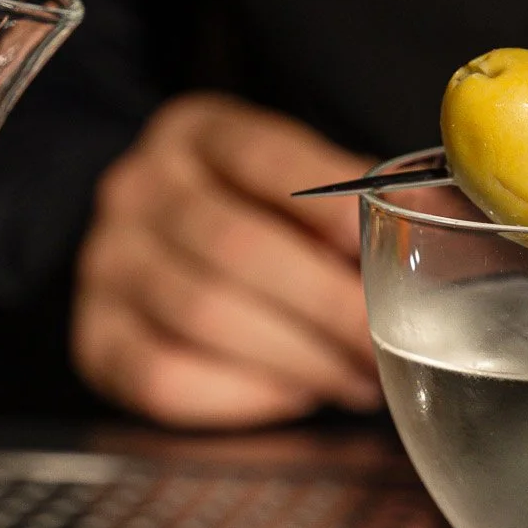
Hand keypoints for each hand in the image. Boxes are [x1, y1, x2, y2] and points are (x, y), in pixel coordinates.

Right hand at [73, 93, 382, 428]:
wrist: (152, 251)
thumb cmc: (255, 217)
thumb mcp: (294, 182)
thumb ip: (357, 199)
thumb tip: (433, 216)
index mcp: (198, 132)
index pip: (264, 156)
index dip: (328, 205)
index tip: (382, 249)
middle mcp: (138, 188)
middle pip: (238, 246)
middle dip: (329, 305)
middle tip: (388, 343)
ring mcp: (106, 263)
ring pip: (205, 316)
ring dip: (298, 358)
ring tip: (357, 379)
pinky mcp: (94, 338)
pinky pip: (167, 376)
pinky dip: (245, 395)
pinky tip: (294, 395)